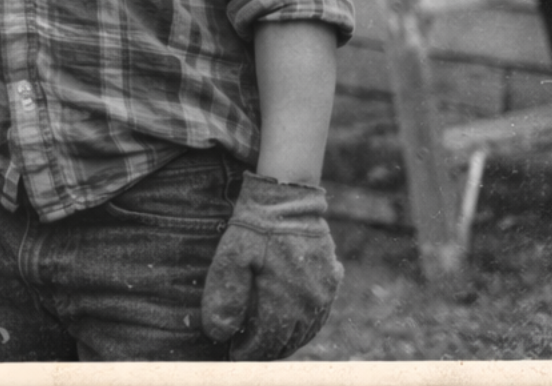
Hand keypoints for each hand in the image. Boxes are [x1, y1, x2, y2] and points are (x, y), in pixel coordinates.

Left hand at [201, 173, 342, 360]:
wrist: (287, 196)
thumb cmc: (255, 226)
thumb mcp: (231, 257)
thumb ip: (225, 296)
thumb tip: (218, 334)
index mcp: (286, 301)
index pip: (268, 342)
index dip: (249, 353)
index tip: (234, 355)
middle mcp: (311, 302)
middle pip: (289, 340)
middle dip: (267, 349)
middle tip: (246, 350)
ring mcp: (326, 292)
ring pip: (306, 330)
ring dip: (286, 340)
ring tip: (264, 340)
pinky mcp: (332, 278)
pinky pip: (320, 313)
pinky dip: (304, 325)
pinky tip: (289, 323)